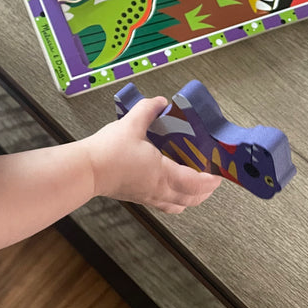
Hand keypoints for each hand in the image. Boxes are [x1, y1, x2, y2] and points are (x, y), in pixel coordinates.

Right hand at [82, 96, 221, 212]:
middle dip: (207, 189)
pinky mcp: (140, 198)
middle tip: (212, 176)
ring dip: (193, 197)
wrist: (87, 170)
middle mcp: (160, 190)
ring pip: (181, 205)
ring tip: (197, 184)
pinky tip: (172, 189)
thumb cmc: (108, 152)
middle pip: (193, 198)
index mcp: (163, 174)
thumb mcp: (131, 124)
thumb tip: (160, 102)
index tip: (219, 172)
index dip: (212, 179)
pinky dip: (176, 200)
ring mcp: (150, 197)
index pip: (198, 183)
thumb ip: (148, 109)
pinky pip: (167, 206)